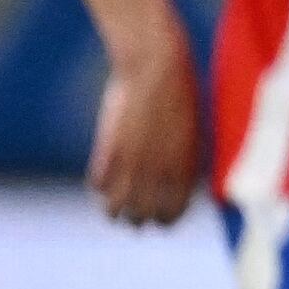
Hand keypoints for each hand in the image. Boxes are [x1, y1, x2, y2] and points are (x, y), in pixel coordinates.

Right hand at [86, 37, 201, 225]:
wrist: (156, 68)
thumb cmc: (178, 96)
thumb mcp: (190, 133)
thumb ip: (183, 161)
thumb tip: (181, 185)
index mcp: (186, 168)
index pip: (174, 212)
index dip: (166, 220)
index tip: (160, 221)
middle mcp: (159, 170)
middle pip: (143, 215)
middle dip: (139, 220)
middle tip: (134, 220)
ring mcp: (132, 161)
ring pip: (116, 206)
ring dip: (114, 211)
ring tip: (114, 212)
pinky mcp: (109, 148)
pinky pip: (97, 183)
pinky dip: (99, 187)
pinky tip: (101, 184)